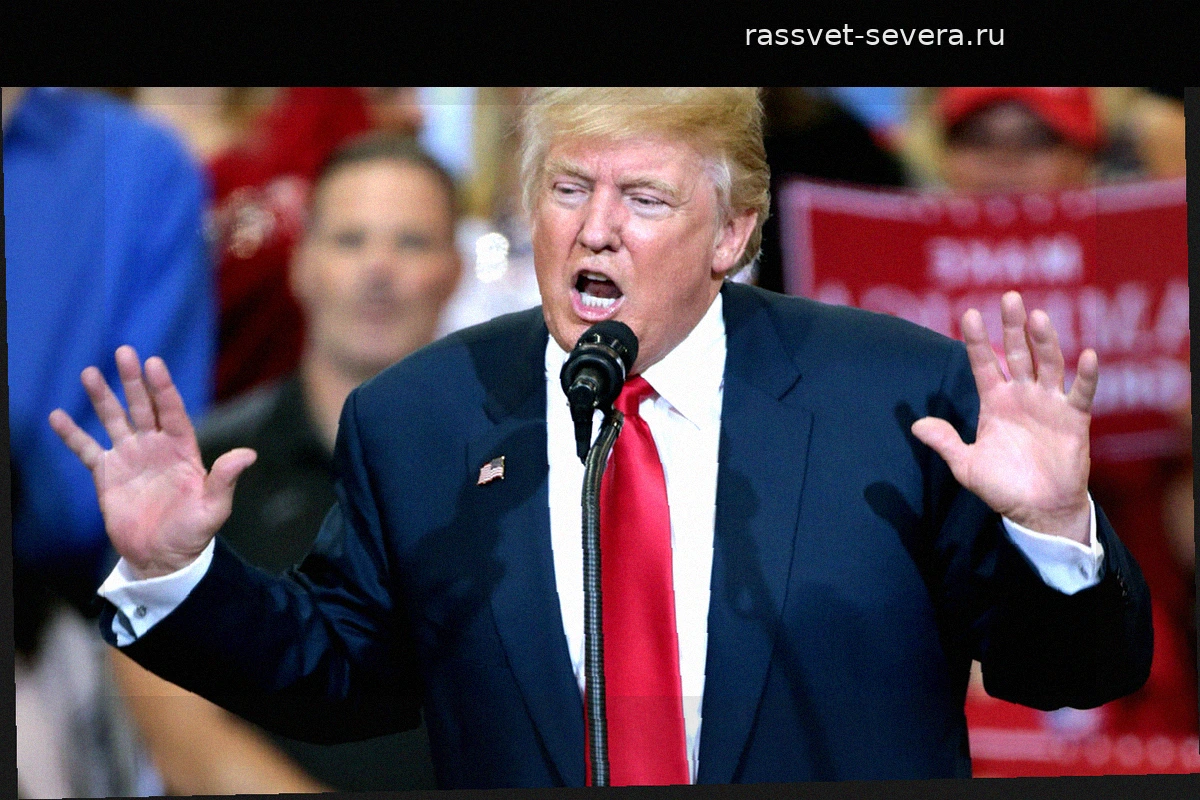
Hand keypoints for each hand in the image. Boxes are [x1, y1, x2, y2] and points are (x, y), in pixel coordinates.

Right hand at [49, 346, 256, 578]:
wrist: (163, 558)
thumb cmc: (193, 533)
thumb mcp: (214, 508)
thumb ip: (225, 479)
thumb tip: (249, 454)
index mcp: (182, 449)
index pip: (172, 411)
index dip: (163, 388)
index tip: (154, 364)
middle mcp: (155, 447)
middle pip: (143, 407)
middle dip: (132, 381)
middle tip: (124, 352)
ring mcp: (130, 458)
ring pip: (114, 420)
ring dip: (102, 398)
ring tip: (89, 373)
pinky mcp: (107, 474)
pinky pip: (87, 449)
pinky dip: (72, 434)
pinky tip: (58, 415)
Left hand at [911, 292, 1094, 543]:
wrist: (1038, 512)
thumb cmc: (1002, 488)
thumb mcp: (966, 465)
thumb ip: (945, 442)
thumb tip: (915, 425)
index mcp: (995, 401)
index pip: (983, 363)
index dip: (976, 340)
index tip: (968, 314)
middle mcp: (1022, 395)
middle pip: (1016, 353)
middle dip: (1012, 326)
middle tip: (1009, 297)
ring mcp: (1049, 403)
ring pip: (1048, 363)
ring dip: (1044, 341)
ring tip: (1038, 316)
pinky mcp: (1074, 418)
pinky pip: (1081, 392)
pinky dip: (1085, 374)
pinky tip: (1086, 354)